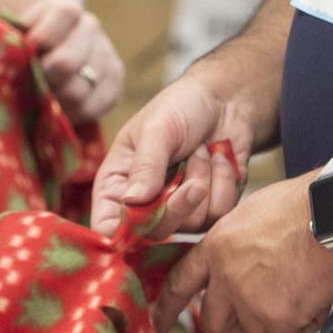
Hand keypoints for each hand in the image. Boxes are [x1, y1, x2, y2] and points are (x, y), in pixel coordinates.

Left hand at [16, 0, 123, 124]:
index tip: (24, 54)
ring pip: (78, 91)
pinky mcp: (114, 83)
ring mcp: (106, 54)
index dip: (40, 38)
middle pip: (66, 63)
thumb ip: (12, 40)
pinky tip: (57, 113)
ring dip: (53, 102)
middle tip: (26, 89)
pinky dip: (70, 116)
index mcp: (64, 8)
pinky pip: (92, 109)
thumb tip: (14, 57)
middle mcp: (90, 27)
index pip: (64, 15)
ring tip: (38, 104)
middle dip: (41, 81)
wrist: (43, 56)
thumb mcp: (12, 32)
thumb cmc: (20, 44)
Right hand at [91, 72, 252, 235]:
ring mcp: (179, 209)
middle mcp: (146, 202)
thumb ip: (145, 165)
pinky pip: (218, 216)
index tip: (144, 216)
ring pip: (190, 224)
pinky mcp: (209, 209)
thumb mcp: (157, 128)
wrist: (224, 100)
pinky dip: (223, 185)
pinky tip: (219, 160)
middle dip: (178, 203)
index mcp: (118, 183)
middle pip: (154, 232)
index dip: (121, 231)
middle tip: (193, 170)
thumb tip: (132, 202)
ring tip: (202, 152)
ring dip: (203, 182)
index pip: (108, 225)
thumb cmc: (181, 107)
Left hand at [154, 172, 332, 332]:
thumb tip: (235, 265)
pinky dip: (304, 322)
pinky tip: (313, 294)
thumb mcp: (249, 214)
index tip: (158, 323)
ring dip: (276, 318)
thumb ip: (233, 246)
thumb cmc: (300, 206)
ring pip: (256, 330)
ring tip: (298, 285)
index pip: (180, 283)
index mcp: (216, 248)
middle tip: (262, 304)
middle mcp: (227, 277)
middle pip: (215, 320)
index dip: (166, 307)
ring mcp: (251, 301)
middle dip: (235, 318)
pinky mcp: (280, 319)